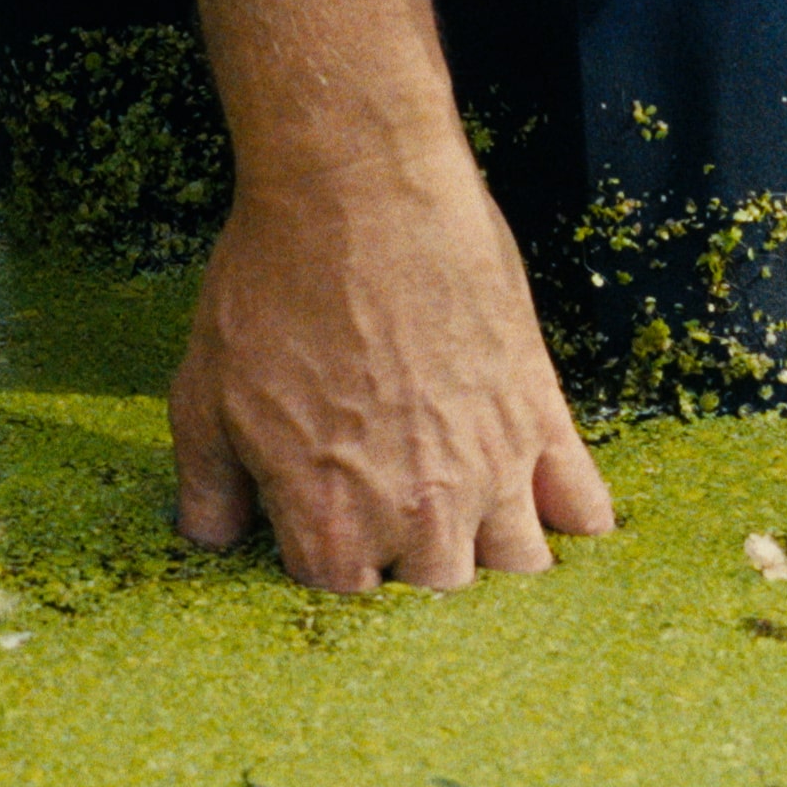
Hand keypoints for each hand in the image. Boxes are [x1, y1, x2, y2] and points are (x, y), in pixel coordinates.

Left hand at [168, 140, 614, 591]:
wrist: (357, 191)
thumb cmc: (272, 286)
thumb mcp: (204, 394)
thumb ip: (209, 487)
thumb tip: (210, 540)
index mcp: (331, 523)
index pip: (342, 595)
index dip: (328, 559)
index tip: (323, 523)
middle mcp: (419, 515)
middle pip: (434, 592)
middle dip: (411, 563)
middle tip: (392, 512)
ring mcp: (491, 469)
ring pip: (518, 566)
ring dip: (492, 551)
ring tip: (467, 516)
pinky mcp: (540, 415)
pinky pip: (582, 504)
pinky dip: (572, 517)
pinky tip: (546, 505)